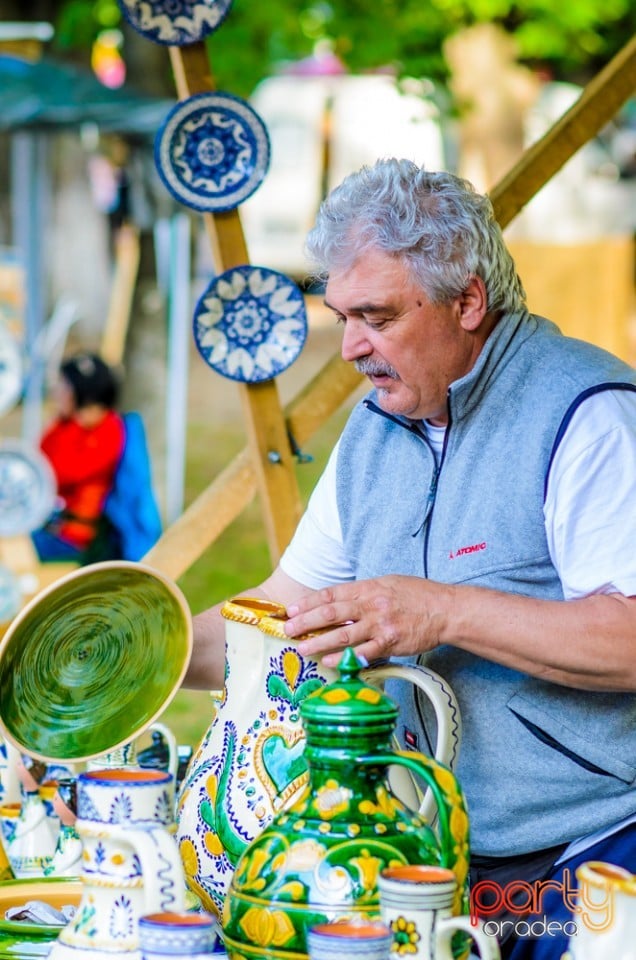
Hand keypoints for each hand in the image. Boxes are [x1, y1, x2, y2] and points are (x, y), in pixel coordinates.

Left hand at [284, 575, 451, 666]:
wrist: (445, 609)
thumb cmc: (417, 595)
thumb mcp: (388, 584)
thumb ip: (364, 592)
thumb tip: (340, 601)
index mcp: (368, 588)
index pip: (331, 594)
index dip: (308, 602)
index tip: (291, 610)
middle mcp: (371, 604)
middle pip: (330, 613)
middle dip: (306, 622)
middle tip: (287, 629)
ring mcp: (380, 624)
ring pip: (342, 634)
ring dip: (319, 642)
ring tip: (302, 649)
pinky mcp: (390, 643)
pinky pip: (362, 652)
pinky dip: (344, 658)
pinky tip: (330, 662)